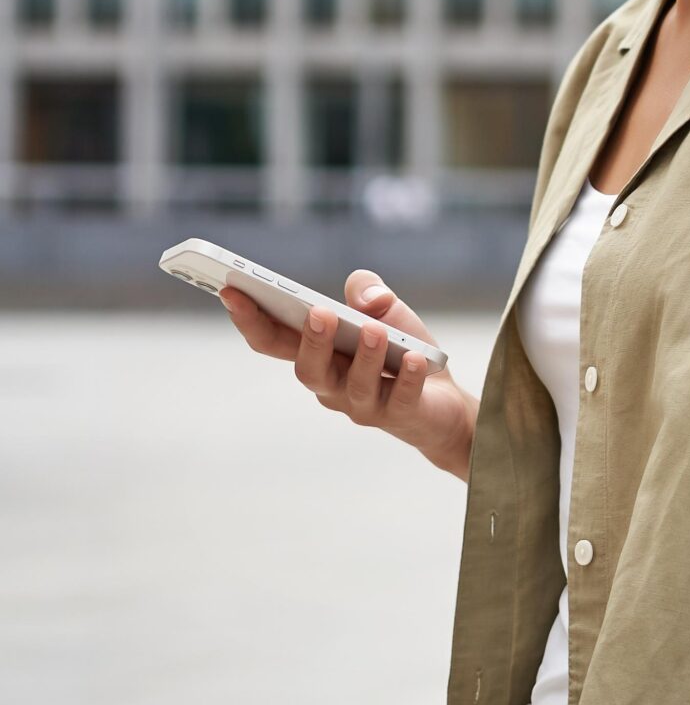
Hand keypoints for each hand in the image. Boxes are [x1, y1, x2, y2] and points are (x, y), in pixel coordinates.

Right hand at [217, 268, 478, 481]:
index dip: (249, 318)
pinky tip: (414, 358)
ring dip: (364, 358)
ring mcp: (363, 404)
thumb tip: (367, 299)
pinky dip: (407, 379)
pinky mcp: (400, 415)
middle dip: (311, 342)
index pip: (273, 340)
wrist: (443, 400)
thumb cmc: (400, 349)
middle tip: (318, 313)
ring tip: (375, 331)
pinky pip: (400, 399)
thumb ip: (367, 289)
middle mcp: (331, 383)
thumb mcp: (384, 309)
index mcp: (317, 353)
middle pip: (308, 370)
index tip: (230, 289)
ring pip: (352, 387)